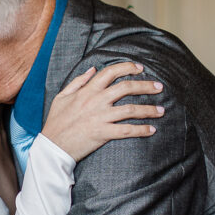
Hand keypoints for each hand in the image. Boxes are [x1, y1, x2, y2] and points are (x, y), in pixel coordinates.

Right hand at [40, 62, 163, 160]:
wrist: (52, 146)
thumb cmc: (56, 122)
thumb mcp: (62, 96)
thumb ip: (78, 81)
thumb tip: (92, 69)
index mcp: (87, 90)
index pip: (110, 72)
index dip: (127, 67)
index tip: (140, 68)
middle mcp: (96, 101)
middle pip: (126, 88)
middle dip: (145, 86)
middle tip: (159, 86)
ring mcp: (100, 117)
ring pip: (131, 109)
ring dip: (149, 109)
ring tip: (162, 110)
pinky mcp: (103, 134)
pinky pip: (127, 131)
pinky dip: (141, 130)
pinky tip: (152, 130)